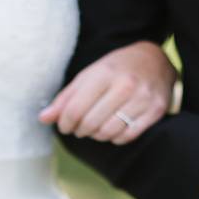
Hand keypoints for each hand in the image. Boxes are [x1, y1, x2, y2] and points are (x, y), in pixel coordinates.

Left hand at [39, 41, 175, 144]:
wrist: (154, 61)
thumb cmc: (116, 69)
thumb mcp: (88, 76)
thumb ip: (66, 98)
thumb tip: (43, 119)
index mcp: (104, 73)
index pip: (75, 110)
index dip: (65, 123)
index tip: (65, 126)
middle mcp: (125, 85)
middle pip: (90, 124)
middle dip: (80, 130)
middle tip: (80, 127)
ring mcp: (142, 99)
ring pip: (108, 133)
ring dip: (96, 135)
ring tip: (95, 128)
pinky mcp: (155, 111)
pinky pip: (126, 136)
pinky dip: (115, 137)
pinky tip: (113, 129)